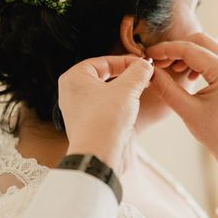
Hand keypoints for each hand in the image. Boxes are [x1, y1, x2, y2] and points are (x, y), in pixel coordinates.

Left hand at [58, 55, 153, 174]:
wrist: (98, 156)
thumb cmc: (105, 120)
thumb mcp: (127, 89)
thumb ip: (138, 72)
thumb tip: (145, 65)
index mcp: (74, 78)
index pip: (103, 61)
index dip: (126, 61)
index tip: (143, 65)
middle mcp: (72, 92)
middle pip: (104, 75)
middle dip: (127, 76)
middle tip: (144, 76)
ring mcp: (78, 110)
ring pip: (106, 92)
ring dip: (125, 90)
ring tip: (141, 90)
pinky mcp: (87, 124)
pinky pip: (105, 107)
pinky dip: (120, 105)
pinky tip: (133, 107)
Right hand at [146, 33, 217, 217]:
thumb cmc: (216, 133)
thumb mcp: (186, 110)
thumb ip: (166, 87)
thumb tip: (150, 71)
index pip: (189, 49)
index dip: (166, 50)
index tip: (149, 55)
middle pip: (200, 40)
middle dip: (177, 47)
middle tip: (159, 60)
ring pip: (208, 46)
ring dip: (188, 52)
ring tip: (171, 68)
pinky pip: (214, 56)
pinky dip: (198, 59)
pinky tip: (187, 75)